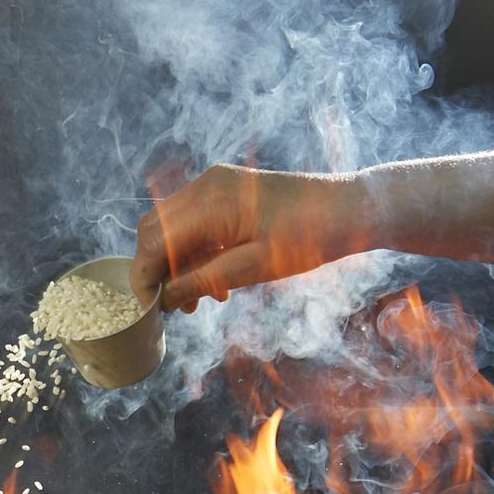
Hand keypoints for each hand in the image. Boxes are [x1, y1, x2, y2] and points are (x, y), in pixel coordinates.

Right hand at [130, 164, 365, 311]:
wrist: (350, 208)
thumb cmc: (309, 237)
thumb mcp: (253, 267)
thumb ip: (202, 280)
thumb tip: (164, 299)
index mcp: (211, 201)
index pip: (155, 239)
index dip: (143, 274)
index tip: (148, 307)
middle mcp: (206, 186)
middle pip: (155, 229)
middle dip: (155, 269)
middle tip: (169, 307)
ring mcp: (215, 186)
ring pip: (172, 228)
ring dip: (176, 265)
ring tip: (195, 302)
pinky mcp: (226, 193)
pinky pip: (194, 223)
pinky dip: (194, 253)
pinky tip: (213, 282)